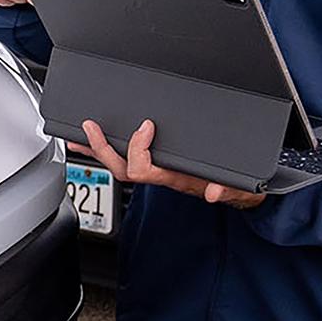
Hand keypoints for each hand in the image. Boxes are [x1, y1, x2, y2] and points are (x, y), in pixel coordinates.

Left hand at [71, 118, 264, 208]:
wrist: (242, 193)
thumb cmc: (236, 186)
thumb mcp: (237, 188)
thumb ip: (227, 189)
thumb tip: (213, 193)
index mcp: (175, 178)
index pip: (144, 169)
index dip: (137, 149)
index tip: (145, 127)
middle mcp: (162, 176)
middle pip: (122, 168)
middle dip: (103, 148)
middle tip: (90, 127)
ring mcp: (158, 172)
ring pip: (120, 165)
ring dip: (98, 150)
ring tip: (80, 135)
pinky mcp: (159, 165)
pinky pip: (127, 160)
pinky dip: (109, 149)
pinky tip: (94, 142)